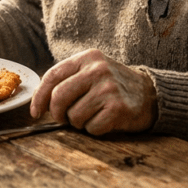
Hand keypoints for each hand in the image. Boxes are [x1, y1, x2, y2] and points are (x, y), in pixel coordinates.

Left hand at [29, 49, 157, 135]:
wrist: (150, 94)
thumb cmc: (113, 86)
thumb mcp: (92, 71)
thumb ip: (68, 79)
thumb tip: (40, 100)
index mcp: (87, 58)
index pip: (52, 76)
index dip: (39, 97)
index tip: (36, 112)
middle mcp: (98, 70)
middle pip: (59, 97)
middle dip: (57, 114)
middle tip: (64, 118)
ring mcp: (108, 88)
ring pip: (74, 116)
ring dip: (79, 122)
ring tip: (93, 114)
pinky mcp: (118, 108)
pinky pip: (92, 128)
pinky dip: (94, 130)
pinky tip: (105, 120)